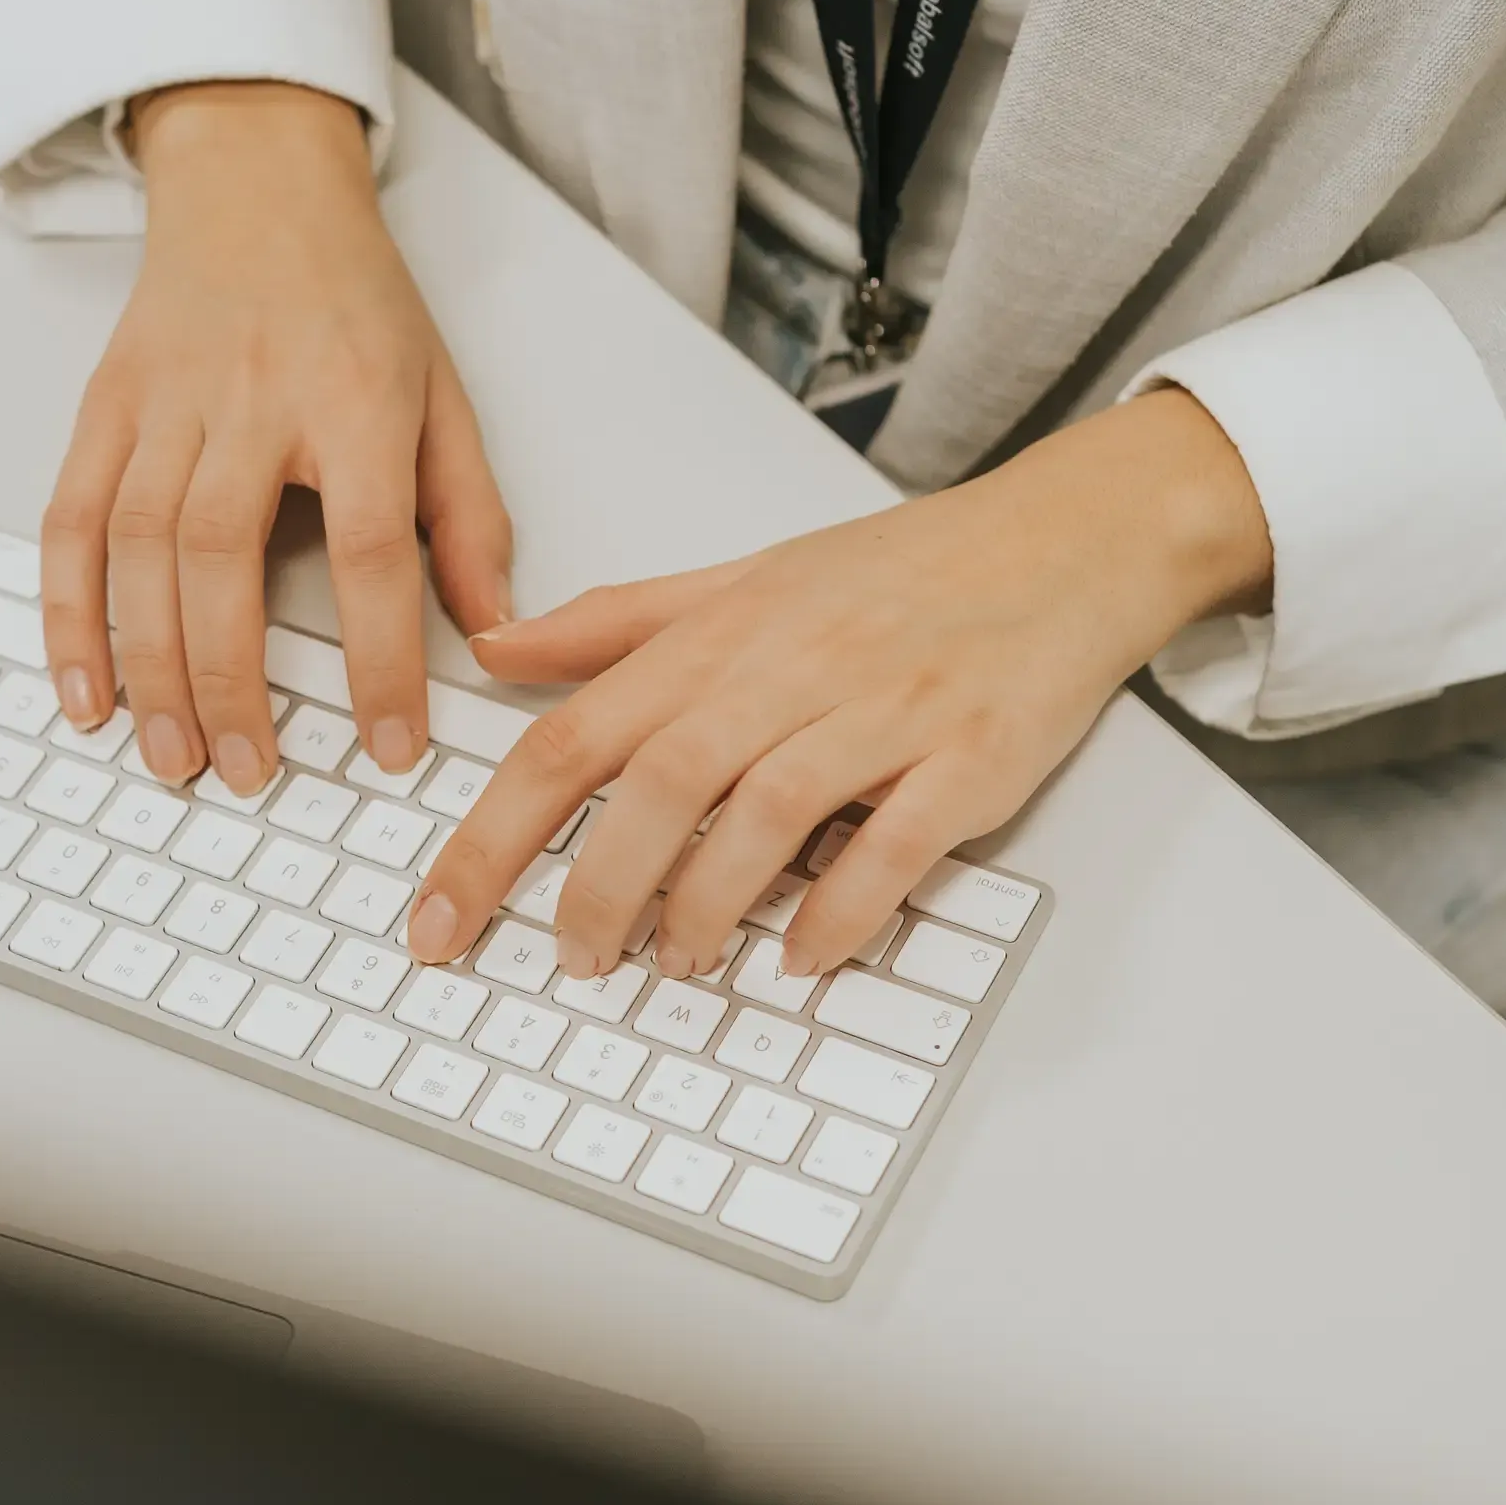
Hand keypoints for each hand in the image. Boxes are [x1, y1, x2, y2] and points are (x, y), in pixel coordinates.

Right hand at [41, 79, 512, 790]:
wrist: (255, 184)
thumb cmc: (354, 299)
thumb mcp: (442, 396)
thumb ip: (468, 519)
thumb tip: (495, 633)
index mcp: (357, 400)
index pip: (371, 548)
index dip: (379, 657)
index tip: (388, 746)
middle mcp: (253, 398)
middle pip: (226, 555)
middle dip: (232, 679)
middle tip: (247, 772)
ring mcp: (166, 401)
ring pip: (141, 546)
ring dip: (147, 664)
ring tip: (171, 754)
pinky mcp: (102, 406)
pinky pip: (71, 520)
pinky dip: (69, 613)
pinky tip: (84, 691)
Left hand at [404, 390, 1271, 986]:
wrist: (1064, 541)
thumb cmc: (904, 572)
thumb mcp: (747, 578)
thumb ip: (620, 624)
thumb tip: (498, 649)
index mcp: (724, 633)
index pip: (577, 734)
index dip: (494, 833)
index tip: (441, 914)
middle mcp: (794, 666)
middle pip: (661, 782)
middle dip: (595, 886)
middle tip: (569, 959)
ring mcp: (885, 710)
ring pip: (767, 811)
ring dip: (708, 904)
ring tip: (676, 964)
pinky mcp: (968, 756)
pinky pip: (895, 843)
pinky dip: (843, 909)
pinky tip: (804, 955)